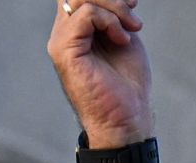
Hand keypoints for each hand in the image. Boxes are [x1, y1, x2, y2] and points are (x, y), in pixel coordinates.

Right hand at [46, 0, 152, 146]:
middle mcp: (64, 33)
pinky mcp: (64, 50)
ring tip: (132, 29)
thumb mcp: (124, 40)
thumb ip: (115, 16)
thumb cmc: (128, 85)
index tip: (132, 3)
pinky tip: (122, 40)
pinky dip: (109, 21)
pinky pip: (84, 15)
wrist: (127, 118)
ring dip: (114, 8)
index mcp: (76, 30)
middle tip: (134, 20)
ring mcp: (61, 41)